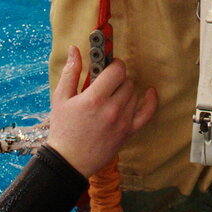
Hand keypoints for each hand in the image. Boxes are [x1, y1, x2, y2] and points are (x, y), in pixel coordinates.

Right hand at [44, 46, 155, 176]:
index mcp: (94, 99)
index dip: (113, 64)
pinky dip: (151, 101)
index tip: (107, 66)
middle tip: (106, 82)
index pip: (117, 70)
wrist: (69, 161)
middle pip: (127, 81)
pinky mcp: (128, 132)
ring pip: (134, 93)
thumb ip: (71, 72)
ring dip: (126, 89)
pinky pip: (147, 113)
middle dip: (117, 78)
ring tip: (113, 94)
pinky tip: (150, 92)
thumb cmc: (62, 129)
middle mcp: (112, 109)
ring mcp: (123, 122)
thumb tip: (75, 50)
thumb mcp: (60, 98)